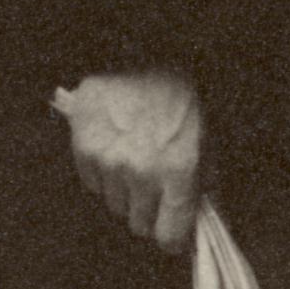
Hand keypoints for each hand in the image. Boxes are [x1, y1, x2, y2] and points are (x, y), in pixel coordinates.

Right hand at [52, 71, 202, 253]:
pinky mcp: (84, 150)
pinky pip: (93, 184)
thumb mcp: (206, 136)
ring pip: (115, 205)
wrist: (140, 51)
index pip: (169, 235)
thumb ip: (204, 181)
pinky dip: (104, 174)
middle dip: (149, 211)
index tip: (171, 233)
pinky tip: (115, 147)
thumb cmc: (178, 94)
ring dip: (126, 191)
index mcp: (178, 170)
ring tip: (136, 158)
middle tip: (155, 187)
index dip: (172, 238)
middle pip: (138, 225)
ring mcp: (109, 162)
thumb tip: (202, 218)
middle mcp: (141, 172)